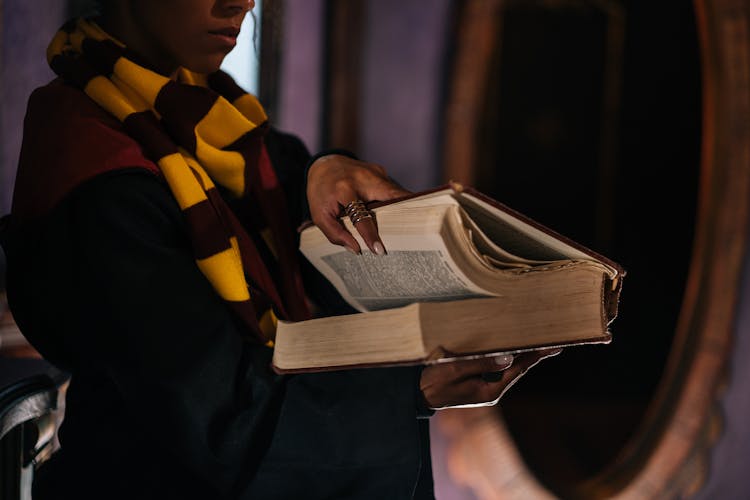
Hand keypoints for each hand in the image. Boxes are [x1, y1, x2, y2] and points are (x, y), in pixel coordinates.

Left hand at [306, 155, 409, 253]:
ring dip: (404, 209)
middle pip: (391, 196)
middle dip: (405, 212)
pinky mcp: (382, 172)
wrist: (324, 165)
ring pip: (397, 193)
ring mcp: (375, 172)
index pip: (361, 216)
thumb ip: (334, 233)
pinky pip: (393, 191)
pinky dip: (397, 203)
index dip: (371, 234)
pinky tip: (401, 215)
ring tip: (412, 226)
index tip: (380, 250)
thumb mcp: (319, 215)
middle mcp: (363, 178)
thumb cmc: (322, 193)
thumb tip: (356, 249)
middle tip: (416, 232)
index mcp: (344, 189)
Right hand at [419, 348, 562, 409]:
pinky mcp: (476, 382)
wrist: (417, 394)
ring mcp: (484, 387)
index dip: (536, 356)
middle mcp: (491, 390)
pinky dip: (506, 356)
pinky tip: (511, 349)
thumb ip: (481, 363)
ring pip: (508, 368)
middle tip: (553, 342)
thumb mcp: (455, 370)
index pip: (518, 369)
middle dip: (533, 355)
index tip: (553, 347)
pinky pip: (496, 368)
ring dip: (521, 355)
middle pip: (517, 368)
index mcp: (490, 390)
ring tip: (536, 342)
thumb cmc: (433, 382)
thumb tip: (508, 357)